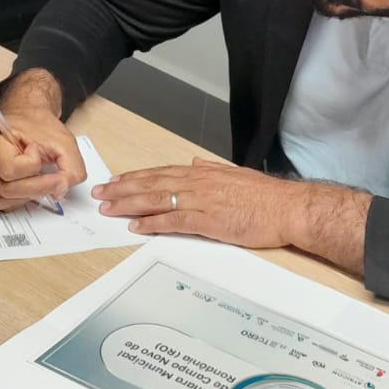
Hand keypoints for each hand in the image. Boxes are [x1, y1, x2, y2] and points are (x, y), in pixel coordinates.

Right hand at [0, 72, 86, 213]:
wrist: (26, 118)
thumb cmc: (38, 127)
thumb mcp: (64, 142)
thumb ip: (71, 168)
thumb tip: (59, 193)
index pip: (10, 169)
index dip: (32, 166)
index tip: (38, 152)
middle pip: (5, 189)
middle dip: (35, 188)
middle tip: (50, 179)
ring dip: (21, 197)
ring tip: (32, 180)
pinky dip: (6, 202)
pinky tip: (19, 189)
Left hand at [93, 158, 372, 272]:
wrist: (289, 208)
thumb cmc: (267, 196)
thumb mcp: (235, 174)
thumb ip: (212, 169)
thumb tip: (195, 162)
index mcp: (203, 173)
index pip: (161, 173)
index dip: (135, 177)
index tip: (115, 181)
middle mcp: (198, 183)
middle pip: (152, 185)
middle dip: (122, 189)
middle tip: (99, 194)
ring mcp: (202, 201)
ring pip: (156, 200)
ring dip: (129, 204)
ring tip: (108, 209)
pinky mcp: (209, 221)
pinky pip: (173, 221)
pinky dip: (152, 223)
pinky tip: (136, 226)